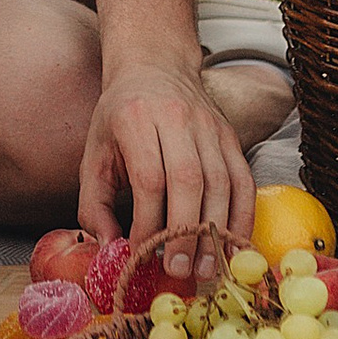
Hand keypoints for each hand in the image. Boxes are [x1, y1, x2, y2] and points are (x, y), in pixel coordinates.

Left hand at [79, 50, 255, 278]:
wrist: (155, 67)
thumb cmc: (120, 119)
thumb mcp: (93, 155)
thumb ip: (94, 205)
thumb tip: (109, 249)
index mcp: (136, 119)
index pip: (149, 177)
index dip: (148, 221)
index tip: (142, 254)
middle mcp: (178, 119)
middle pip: (189, 180)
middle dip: (185, 232)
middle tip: (178, 270)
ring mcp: (210, 127)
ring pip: (221, 183)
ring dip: (215, 232)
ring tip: (206, 269)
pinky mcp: (232, 137)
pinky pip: (244, 181)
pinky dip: (242, 217)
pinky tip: (234, 247)